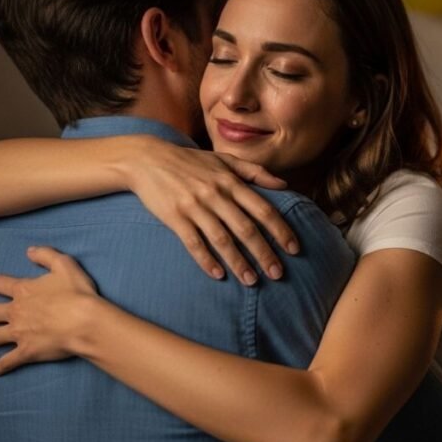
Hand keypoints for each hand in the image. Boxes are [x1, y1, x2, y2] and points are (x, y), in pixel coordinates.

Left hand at [0, 246, 101, 375]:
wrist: (84, 321)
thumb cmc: (77, 293)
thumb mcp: (65, 265)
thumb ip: (46, 255)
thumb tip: (29, 250)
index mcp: (24, 291)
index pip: (0, 284)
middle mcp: (16, 312)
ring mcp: (19, 333)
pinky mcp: (27, 351)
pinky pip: (8, 361)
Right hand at [126, 137, 298, 284]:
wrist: (146, 159)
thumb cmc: (190, 161)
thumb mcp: (224, 159)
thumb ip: (255, 172)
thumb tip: (284, 185)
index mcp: (231, 181)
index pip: (263, 210)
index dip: (281, 231)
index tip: (294, 249)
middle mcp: (215, 194)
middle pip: (246, 229)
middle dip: (265, 253)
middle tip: (278, 274)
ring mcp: (194, 206)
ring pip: (222, 239)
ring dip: (239, 263)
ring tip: (252, 282)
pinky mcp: (174, 217)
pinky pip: (193, 243)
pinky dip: (206, 260)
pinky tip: (218, 275)